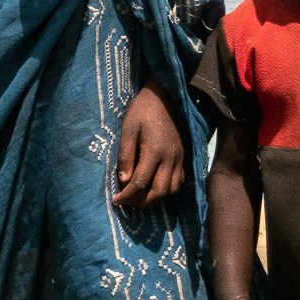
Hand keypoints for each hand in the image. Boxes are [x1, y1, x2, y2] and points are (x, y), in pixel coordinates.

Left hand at [113, 85, 187, 211]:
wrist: (165, 96)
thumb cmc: (142, 111)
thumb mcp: (128, 129)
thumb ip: (125, 155)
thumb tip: (123, 181)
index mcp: (154, 152)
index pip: (140, 184)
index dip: (127, 196)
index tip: (116, 201)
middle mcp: (170, 159)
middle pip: (158, 192)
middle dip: (141, 202)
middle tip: (126, 203)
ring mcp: (179, 159)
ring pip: (171, 190)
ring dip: (155, 199)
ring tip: (139, 198)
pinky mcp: (183, 157)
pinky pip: (179, 182)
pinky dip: (167, 191)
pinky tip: (154, 188)